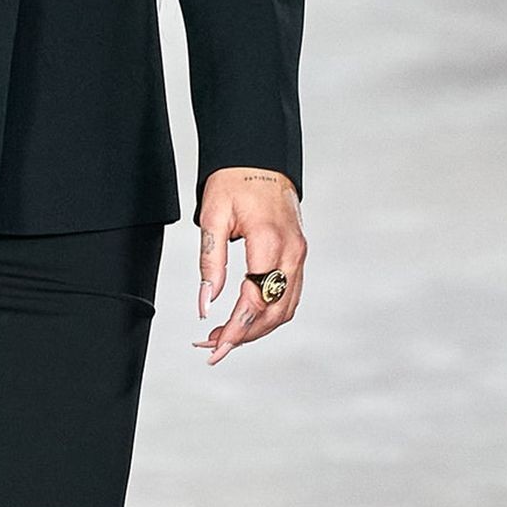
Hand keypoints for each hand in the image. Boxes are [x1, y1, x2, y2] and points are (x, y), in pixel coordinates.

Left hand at [192, 168, 305, 366]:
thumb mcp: (213, 216)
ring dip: (257, 329)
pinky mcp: (299, 256)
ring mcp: (299, 255)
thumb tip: (207, 303)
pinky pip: (289, 295)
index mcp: (269, 240)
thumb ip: (211, 262)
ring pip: (285, 309)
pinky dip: (269, 314)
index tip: (214, 345)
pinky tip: (246, 319)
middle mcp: (291, 252)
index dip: (235, 328)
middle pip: (274, 312)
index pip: (255, 300)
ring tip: (224, 336)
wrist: (259, 159)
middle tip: (213, 347)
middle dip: (244, 335)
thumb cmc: (234, 182)